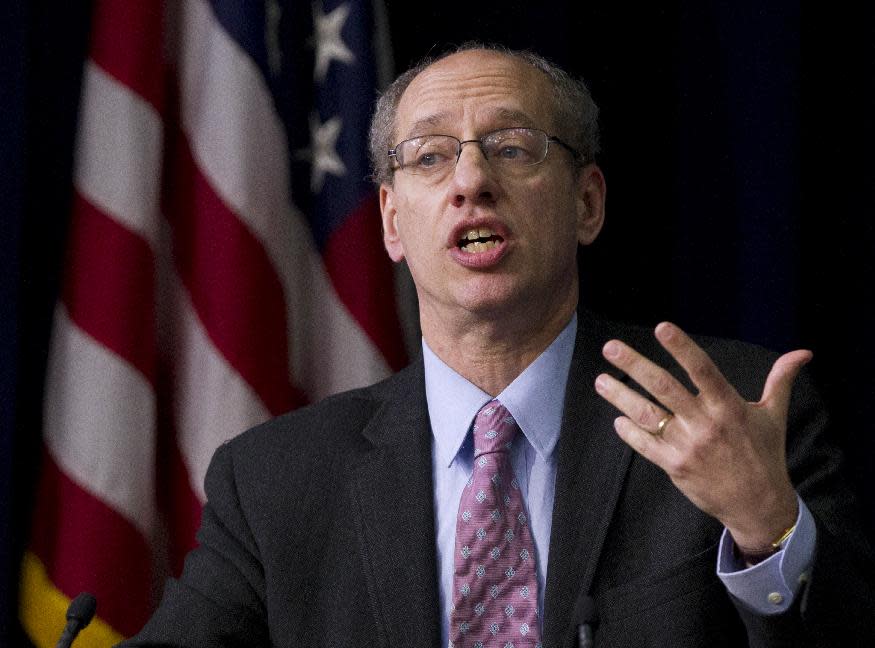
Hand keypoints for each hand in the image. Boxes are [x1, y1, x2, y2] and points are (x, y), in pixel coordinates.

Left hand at [593, 322, 811, 550]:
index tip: (661, 327)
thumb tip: (803, 352)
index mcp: (729, 406)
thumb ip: (781, 380)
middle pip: (664, 388)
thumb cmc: (765, 455)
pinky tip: (616, 418)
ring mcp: (687, 446)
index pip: (703, 369)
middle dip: (635, 366)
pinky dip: (629, 432)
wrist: (759, 505)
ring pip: (647, 415)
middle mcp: (706, 424)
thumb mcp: (775, 416)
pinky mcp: (675, 466)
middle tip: (610, 347)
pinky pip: (645, 445)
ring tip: (600, 379)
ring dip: (620, 396)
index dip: (682, 348)